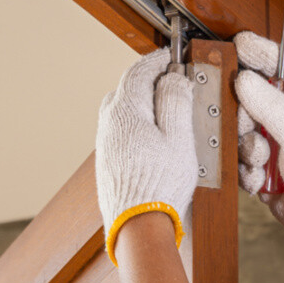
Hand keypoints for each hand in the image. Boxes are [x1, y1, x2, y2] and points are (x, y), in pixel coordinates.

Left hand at [95, 49, 200, 262]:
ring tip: (169, 110)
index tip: (173, 56)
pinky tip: (155, 137)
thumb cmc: (159, 184)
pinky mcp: (107, 162)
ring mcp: (105, 144)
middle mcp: (108, 124)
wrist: (137, 227)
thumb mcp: (178, 137)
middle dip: (150, 80)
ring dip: (144, 103)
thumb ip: (175, 102)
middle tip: (174, 81)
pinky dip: (138, 124)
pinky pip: (121, 131)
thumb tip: (172, 77)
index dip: (158, 60)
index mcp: (124, 111)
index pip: (138, 72)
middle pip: (126, 89)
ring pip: (122, 110)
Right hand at [233, 32, 283, 263]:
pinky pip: (245, 164)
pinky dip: (249, 173)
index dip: (265, 52)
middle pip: (256, 101)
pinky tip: (262, 181)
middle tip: (250, 128)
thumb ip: (269, 104)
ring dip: (249, 151)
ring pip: (246, 135)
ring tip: (264, 162)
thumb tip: (244, 80)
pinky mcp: (270, 172)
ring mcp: (282, 148)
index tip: (241, 45)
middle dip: (247, 117)